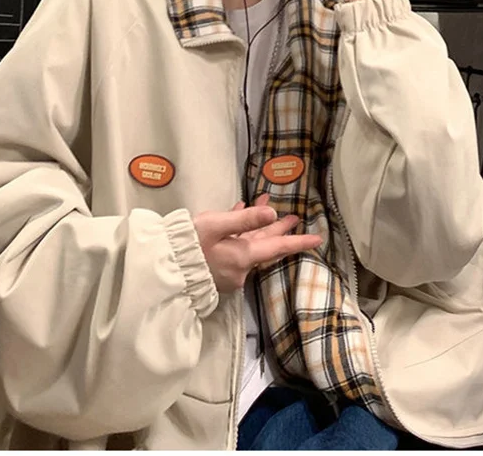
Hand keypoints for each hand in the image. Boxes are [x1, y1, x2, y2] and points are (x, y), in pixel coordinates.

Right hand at [193, 195, 321, 293]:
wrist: (165, 268)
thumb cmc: (189, 243)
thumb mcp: (216, 225)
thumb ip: (245, 219)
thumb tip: (272, 213)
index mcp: (243, 256)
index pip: (278, 248)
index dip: (298, 242)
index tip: (318, 239)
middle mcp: (241, 268)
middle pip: (266, 246)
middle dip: (278, 229)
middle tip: (293, 218)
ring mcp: (230, 272)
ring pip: (251, 246)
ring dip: (259, 228)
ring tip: (267, 210)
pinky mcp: (218, 272)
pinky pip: (237, 250)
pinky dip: (241, 234)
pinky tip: (238, 220)